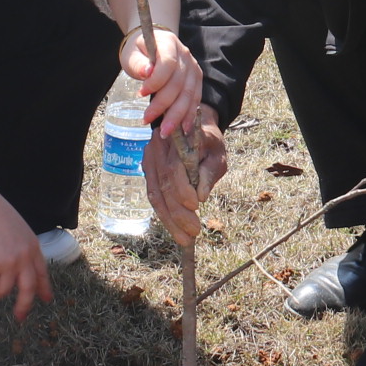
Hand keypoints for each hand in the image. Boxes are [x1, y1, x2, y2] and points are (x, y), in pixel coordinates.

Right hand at [0, 194, 52, 319]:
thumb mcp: (15, 228)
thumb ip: (17, 246)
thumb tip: (11, 265)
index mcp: (31, 246)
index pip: (41, 271)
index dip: (44, 287)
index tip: (46, 299)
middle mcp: (24, 257)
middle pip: (28, 288)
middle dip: (24, 305)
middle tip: (20, 316)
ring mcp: (8, 263)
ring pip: (2, 291)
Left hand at [122, 26, 203, 137]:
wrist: (154, 45)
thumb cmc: (140, 51)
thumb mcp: (132, 54)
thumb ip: (137, 63)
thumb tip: (146, 72)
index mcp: (169, 44)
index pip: (167, 64)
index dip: (156, 81)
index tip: (141, 94)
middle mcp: (185, 56)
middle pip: (179, 84)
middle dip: (163, 105)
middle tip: (147, 120)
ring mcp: (193, 68)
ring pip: (189, 94)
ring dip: (177, 115)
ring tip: (165, 131)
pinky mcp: (196, 80)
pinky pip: (195, 99)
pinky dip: (189, 115)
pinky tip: (182, 128)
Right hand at [147, 105, 228, 246]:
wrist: (192, 127)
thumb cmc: (209, 143)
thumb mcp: (218, 154)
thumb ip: (209, 172)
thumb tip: (202, 196)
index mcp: (177, 141)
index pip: (174, 168)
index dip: (183, 190)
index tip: (196, 207)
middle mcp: (158, 149)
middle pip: (163, 186)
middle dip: (177, 213)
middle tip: (193, 233)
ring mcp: (149, 160)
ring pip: (155, 194)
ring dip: (169, 220)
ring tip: (184, 239)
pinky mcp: (148, 170)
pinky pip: (153, 195)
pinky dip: (163, 213)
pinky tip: (173, 227)